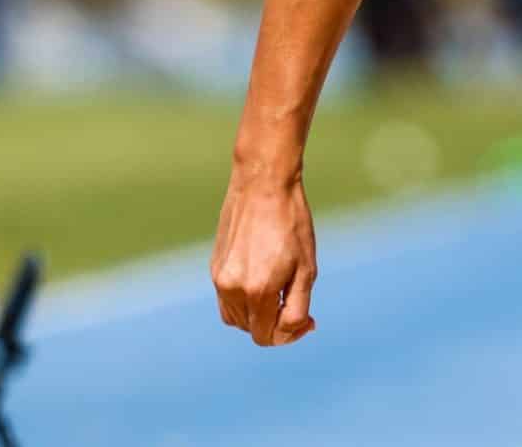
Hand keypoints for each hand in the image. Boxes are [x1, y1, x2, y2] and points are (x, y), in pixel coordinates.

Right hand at [211, 167, 318, 346]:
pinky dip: (244, 302)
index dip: (289, 336)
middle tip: (298, 306)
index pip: (266, 336)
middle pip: (251, 330)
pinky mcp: (214, 267)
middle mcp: (232, 289)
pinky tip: (263, 282)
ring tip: (281, 292)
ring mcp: (219, 278)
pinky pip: (227, 300)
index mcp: (257, 291)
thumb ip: (299, 307)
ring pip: (237, 318)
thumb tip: (295, 331)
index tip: (307, 322)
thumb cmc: (292, 223)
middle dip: (275, 326)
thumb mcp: (306, 268)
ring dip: (258, 315)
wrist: (263, 185)